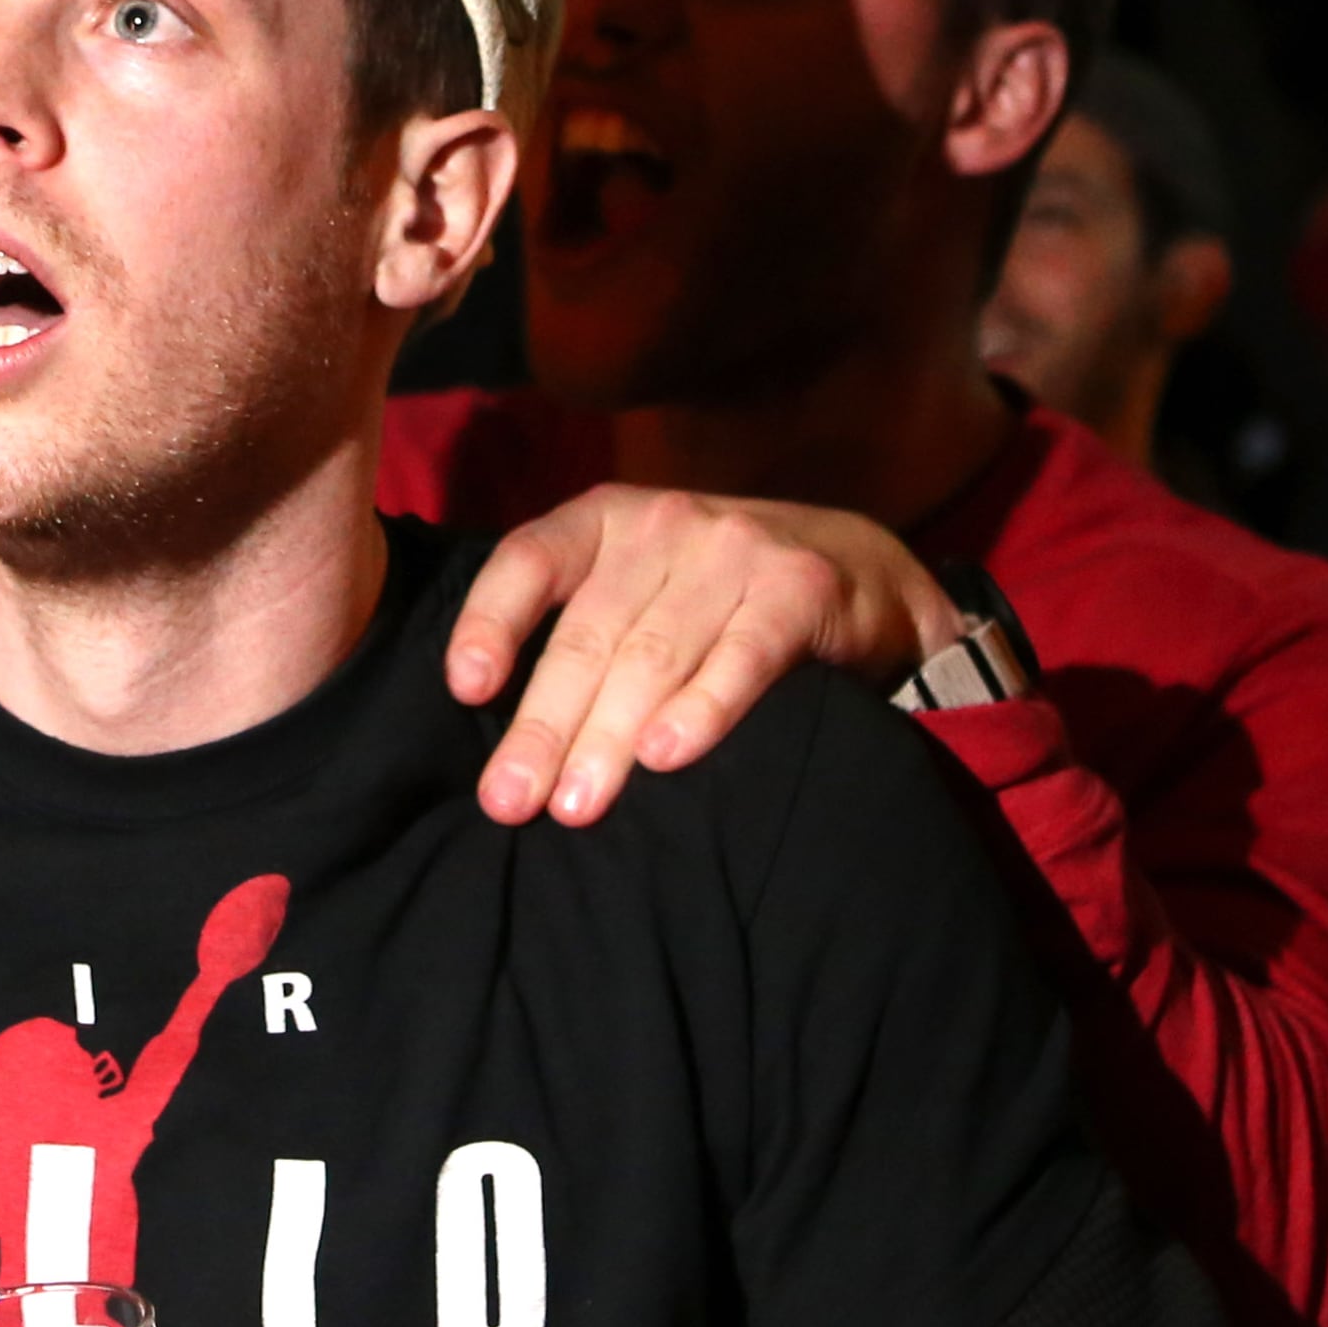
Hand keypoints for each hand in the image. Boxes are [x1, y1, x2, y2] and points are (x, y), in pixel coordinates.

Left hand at [444, 484, 964, 827]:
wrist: (861, 574)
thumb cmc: (715, 598)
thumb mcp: (637, 587)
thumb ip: (574, 632)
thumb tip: (503, 746)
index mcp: (604, 521)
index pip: (528, 561)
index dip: (489, 622)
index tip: (465, 690)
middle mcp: (663, 524)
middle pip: (586, 635)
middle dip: (542, 726)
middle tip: (510, 801)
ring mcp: (733, 550)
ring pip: (653, 654)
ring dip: (608, 737)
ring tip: (575, 805)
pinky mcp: (798, 588)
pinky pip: (741, 656)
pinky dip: (702, 709)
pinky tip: (664, 757)